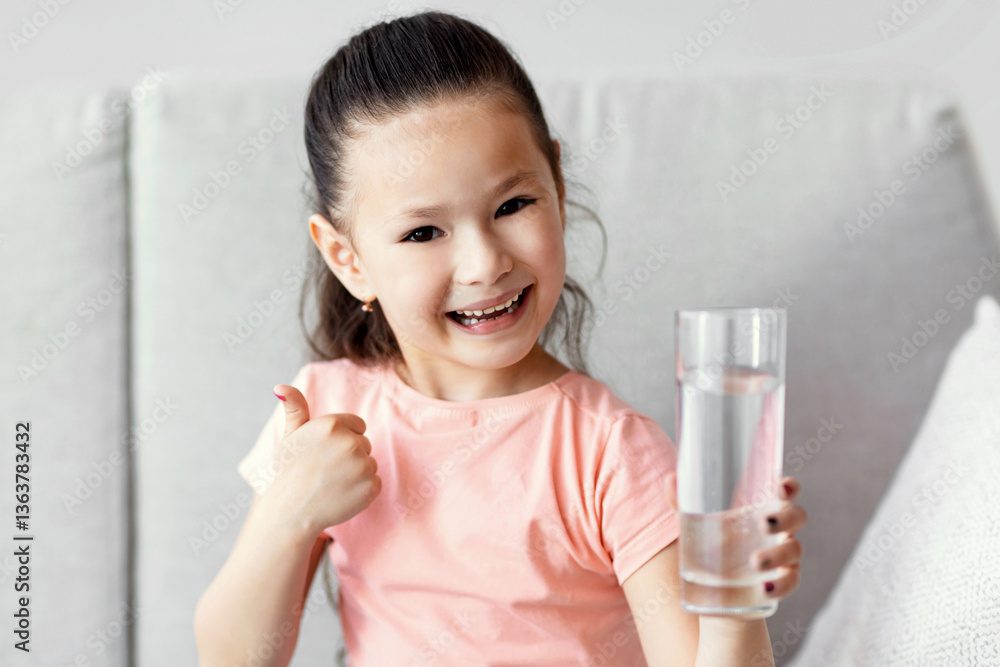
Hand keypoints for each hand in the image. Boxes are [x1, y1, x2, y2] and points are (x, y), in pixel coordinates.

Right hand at [267, 383, 381, 534]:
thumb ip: (294, 408)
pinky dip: (363, 490)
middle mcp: (350, 442)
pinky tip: (342, 495)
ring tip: (332, 483)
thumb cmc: (291, 471)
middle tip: (326, 470)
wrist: (292, 511)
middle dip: (350, 456)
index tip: (326, 453)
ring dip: (357, 473)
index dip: (343, 439)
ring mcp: (363, 465)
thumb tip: (280, 387)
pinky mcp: (371, 486)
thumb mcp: (291, 436)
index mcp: (332, 424)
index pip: (358, 425)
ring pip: (370, 463)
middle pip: (365, 444)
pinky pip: (375, 482)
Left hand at [664, 472, 806, 602]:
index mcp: (762, 507)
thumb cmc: (711, 544)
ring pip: (793, 550)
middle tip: (764, 523)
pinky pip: (790, 582)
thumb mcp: (695, 522)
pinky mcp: (781, 582)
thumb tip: (671, 478)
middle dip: (785, 518)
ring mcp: (783, 556)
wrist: (714, 591)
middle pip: (796, 517)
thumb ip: (682, 501)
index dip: (789, 487)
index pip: (785, 492)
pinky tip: (764, 589)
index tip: (781, 487)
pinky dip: (780, 586)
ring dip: (777, 555)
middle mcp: (779, 530)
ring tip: (754, 562)